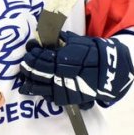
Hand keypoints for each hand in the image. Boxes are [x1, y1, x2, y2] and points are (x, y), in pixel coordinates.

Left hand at [19, 31, 133, 107]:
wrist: (108, 71)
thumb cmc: (92, 53)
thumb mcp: (76, 42)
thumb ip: (58, 40)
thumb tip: (41, 36)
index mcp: (64, 59)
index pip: (41, 58)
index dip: (33, 54)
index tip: (30, 50)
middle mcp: (62, 75)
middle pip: (37, 72)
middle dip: (28, 66)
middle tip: (25, 63)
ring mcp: (63, 89)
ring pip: (38, 86)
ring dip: (28, 80)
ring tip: (25, 76)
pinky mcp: (65, 99)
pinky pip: (47, 96)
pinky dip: (39, 91)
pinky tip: (33, 86)